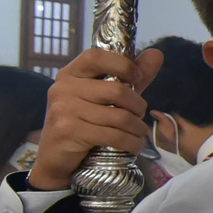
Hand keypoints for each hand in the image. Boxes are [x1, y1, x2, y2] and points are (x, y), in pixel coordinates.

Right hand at [28, 47, 164, 190]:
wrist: (55, 159)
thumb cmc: (84, 124)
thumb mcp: (106, 98)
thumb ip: (131, 77)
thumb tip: (157, 53)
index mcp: (70, 74)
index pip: (96, 56)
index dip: (122, 64)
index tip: (138, 77)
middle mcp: (63, 88)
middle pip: (116, 91)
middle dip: (138, 106)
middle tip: (140, 115)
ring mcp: (64, 110)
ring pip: (118, 117)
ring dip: (137, 128)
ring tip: (139, 132)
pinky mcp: (69, 132)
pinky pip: (113, 136)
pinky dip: (131, 142)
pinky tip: (134, 145)